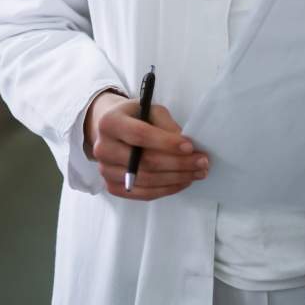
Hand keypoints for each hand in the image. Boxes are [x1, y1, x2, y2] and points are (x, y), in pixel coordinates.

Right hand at [84, 90, 208, 200]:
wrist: (111, 131)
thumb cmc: (135, 117)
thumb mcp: (150, 110)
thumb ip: (166, 124)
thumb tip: (186, 146)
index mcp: (110, 122)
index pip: (139, 135)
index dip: (166, 142)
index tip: (190, 146)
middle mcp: (102, 148)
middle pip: (144, 162)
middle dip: (178, 163)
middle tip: (202, 162)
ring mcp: (105, 170)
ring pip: (146, 180)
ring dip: (176, 178)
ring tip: (198, 173)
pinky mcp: (112, 187)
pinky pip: (143, 194)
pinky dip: (166, 189)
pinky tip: (182, 182)